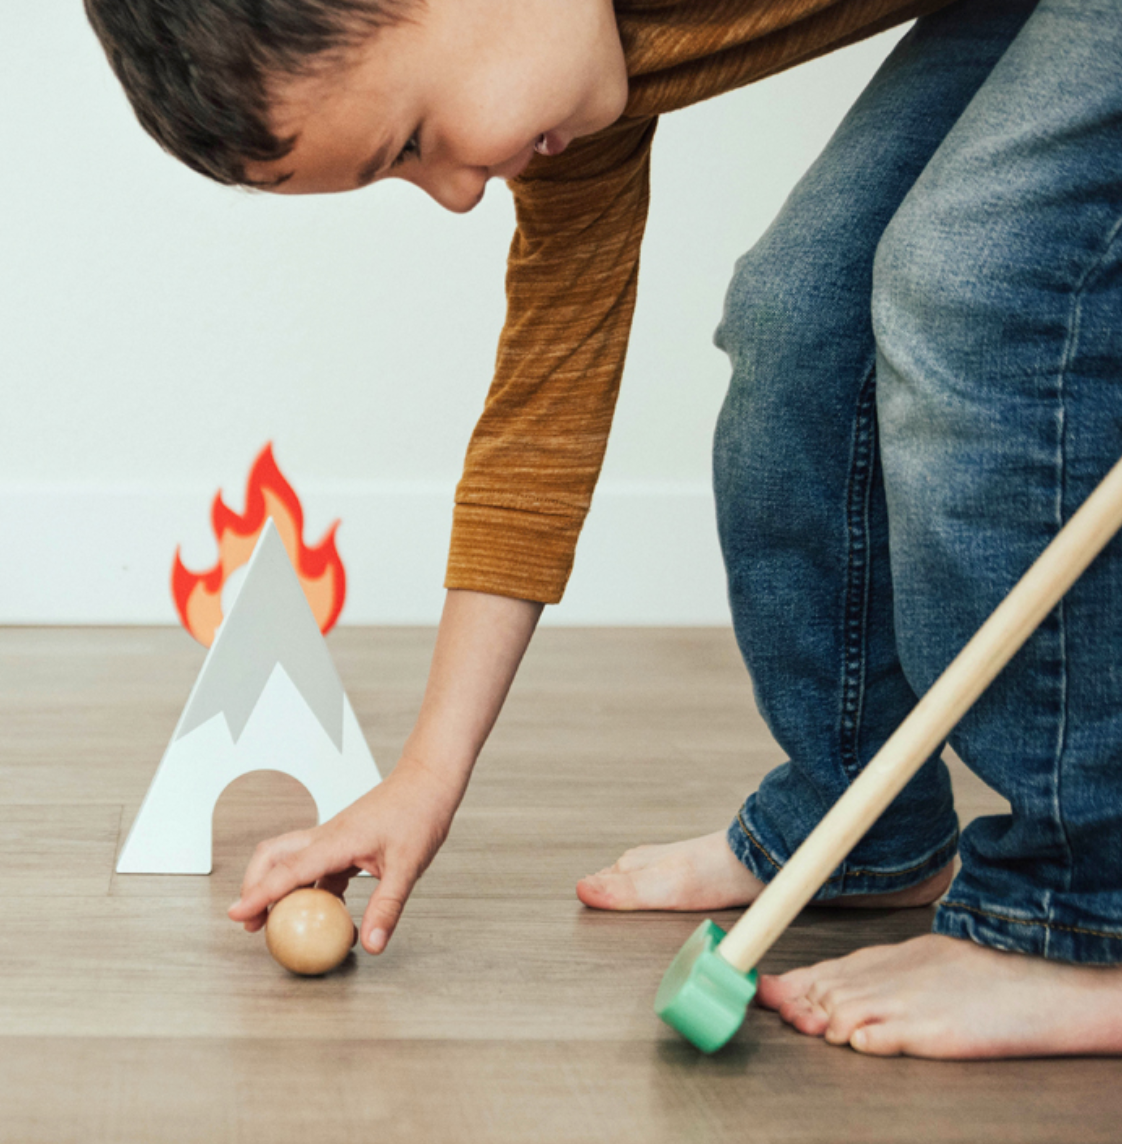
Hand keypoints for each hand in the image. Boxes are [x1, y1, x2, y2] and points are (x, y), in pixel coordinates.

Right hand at [227, 754, 461, 953]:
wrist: (428, 780)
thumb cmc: (419, 812)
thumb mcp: (407, 866)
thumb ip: (387, 907)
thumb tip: (372, 944)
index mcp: (336, 841)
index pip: (287, 871)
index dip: (258, 895)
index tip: (236, 915)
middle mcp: (327, 836)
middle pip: (272, 856)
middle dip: (254, 886)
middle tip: (251, 920)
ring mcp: (335, 838)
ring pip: (291, 859)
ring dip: (279, 887)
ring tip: (279, 920)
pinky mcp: (346, 842)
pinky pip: (317, 866)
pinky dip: (311, 888)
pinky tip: (326, 911)